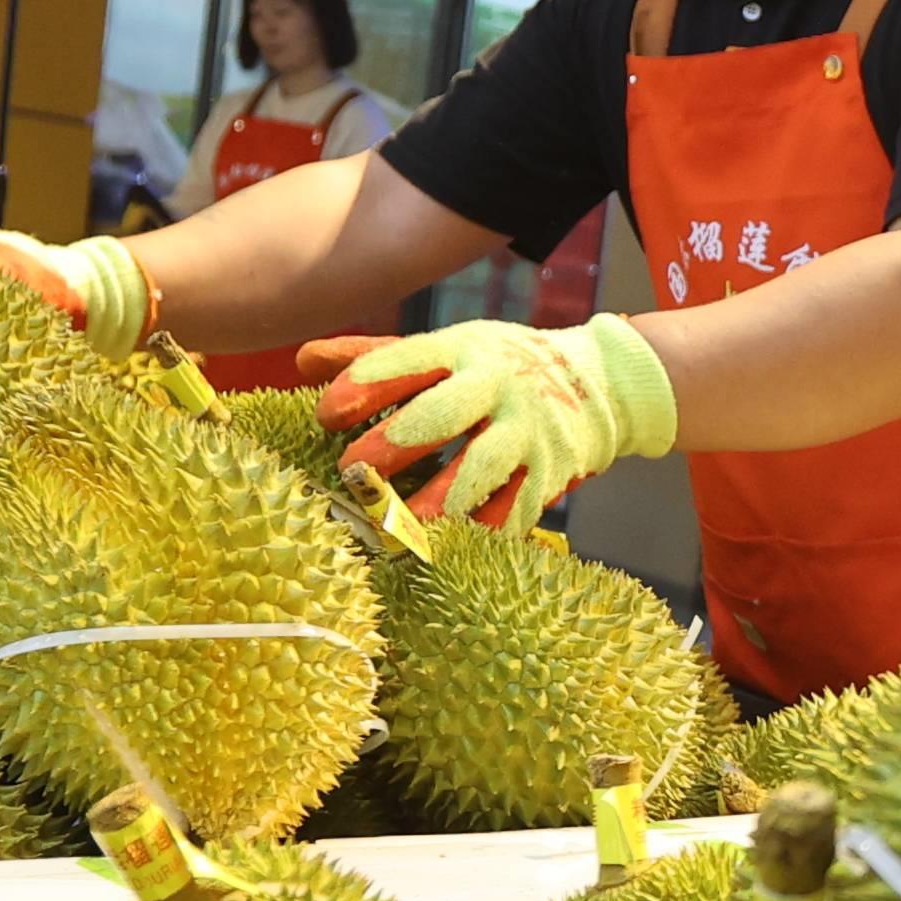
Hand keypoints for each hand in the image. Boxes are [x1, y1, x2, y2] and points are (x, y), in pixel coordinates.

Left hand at [308, 314, 677, 531]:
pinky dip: (485, 531)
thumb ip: (375, 358)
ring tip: (403, 526)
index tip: (326, 414)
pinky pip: (517, 506)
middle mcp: (496, 387)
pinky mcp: (549, 473)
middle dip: (397, 442)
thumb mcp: (447, 349)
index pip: (407, 362)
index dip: (365, 385)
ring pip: (482, 466)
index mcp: (463, 351)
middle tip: (353, 471)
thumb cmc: (500, 367)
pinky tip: (453, 551)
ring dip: (442, 497)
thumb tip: (302, 360)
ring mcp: (526, 432)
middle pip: (442, 413)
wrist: (599, 382)